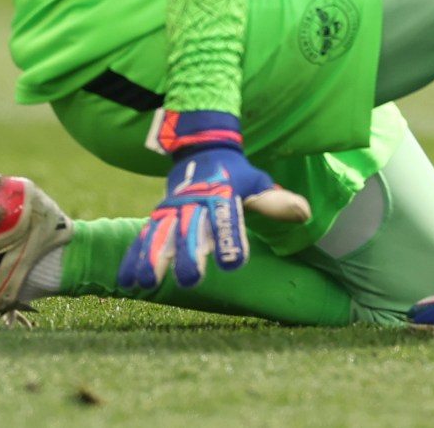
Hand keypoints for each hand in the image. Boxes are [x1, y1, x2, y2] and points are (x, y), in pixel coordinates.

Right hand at [117, 112, 311, 290]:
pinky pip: (144, 236)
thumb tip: (305, 213)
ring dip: (153, 258)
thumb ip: (275, 202)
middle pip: (191, 228)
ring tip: (146, 283)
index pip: (228, 217)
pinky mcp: (158, 215)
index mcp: (223, 194)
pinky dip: (135, 257)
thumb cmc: (234, 174)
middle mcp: (195, 201)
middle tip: (191, 280)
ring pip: (161, 233)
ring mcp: (172, 208)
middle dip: (189, 253)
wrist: (202, 148)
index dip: (231, 239)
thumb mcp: (257, 182)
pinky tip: (128, 282)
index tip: (234, 264)